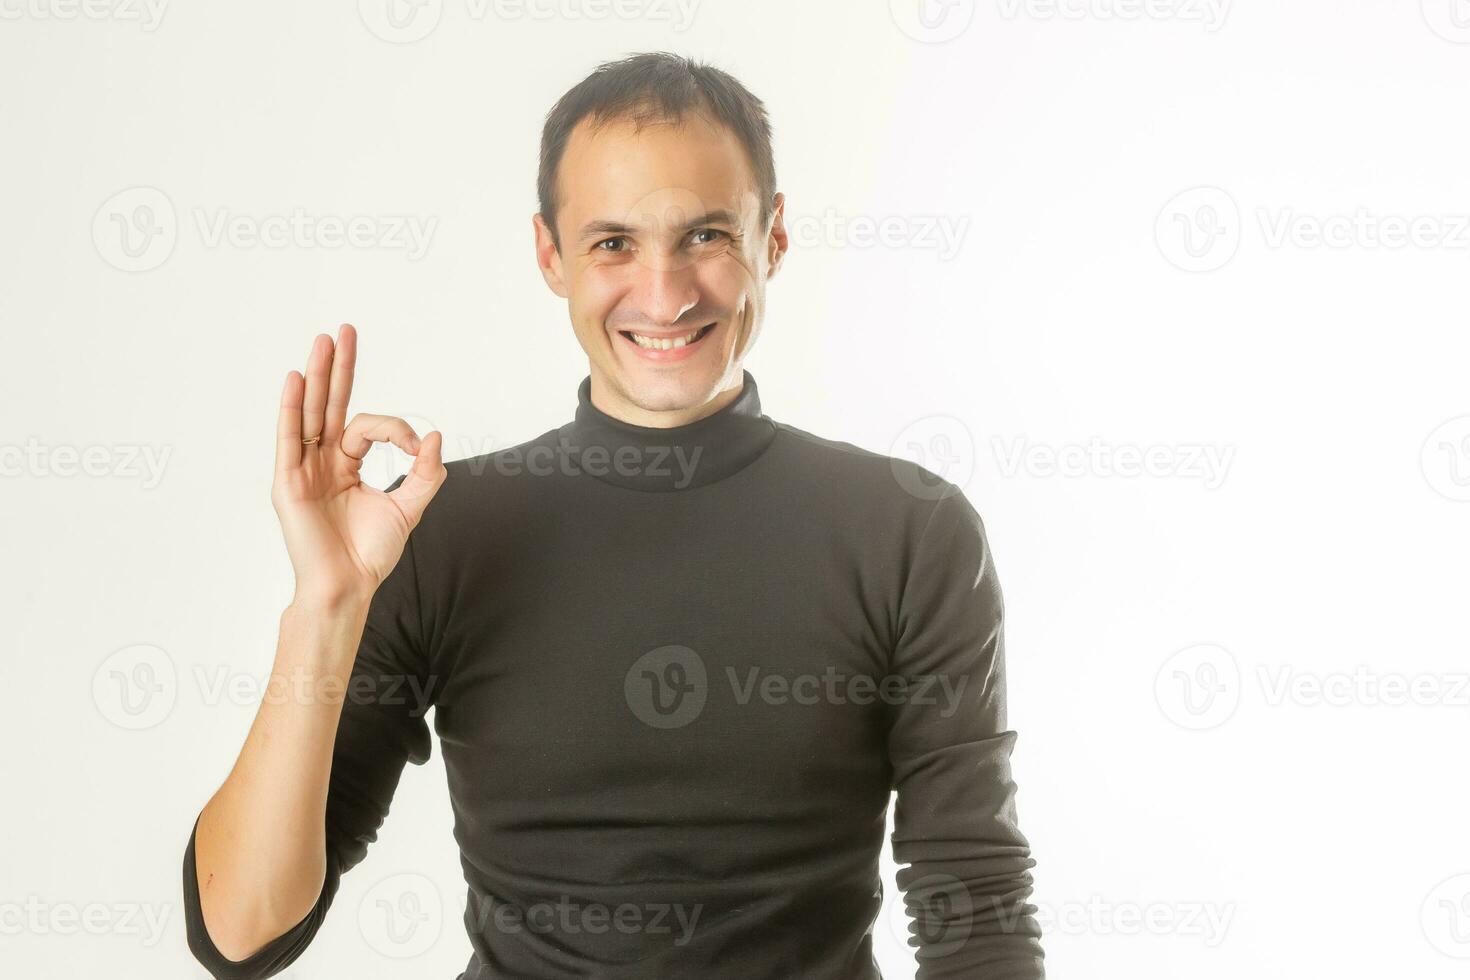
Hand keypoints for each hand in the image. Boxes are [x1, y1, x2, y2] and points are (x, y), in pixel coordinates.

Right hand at [270, 324, 446, 608]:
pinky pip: (289, 437)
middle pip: (330, 405)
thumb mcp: (408, 508)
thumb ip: (424, 473)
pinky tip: (298, 378)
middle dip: (339, 368)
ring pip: (311, 413)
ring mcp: (303, 470)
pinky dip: (293, 407)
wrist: (347, 586)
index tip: (413, 448)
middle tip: (345, 330)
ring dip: (319, 376)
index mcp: (346, 466)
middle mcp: (322, 462)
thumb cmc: (370, 554)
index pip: (368, 427)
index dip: (395, 429)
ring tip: (324, 341)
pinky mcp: (288, 482)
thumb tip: (434, 435)